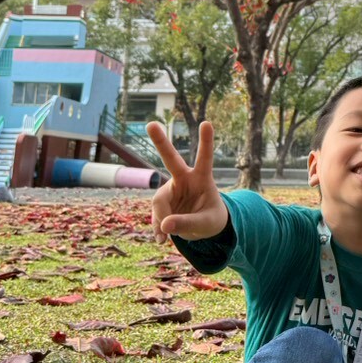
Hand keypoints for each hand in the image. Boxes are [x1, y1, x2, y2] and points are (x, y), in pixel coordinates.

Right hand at [147, 120, 227, 242]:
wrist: (203, 227)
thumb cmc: (211, 220)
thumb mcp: (206, 224)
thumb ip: (187, 223)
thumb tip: (164, 226)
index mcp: (202, 178)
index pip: (204, 158)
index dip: (206, 142)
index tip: (207, 122)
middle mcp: (184, 179)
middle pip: (170, 159)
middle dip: (160, 141)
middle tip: (151, 124)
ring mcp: (170, 189)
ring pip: (159, 201)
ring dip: (162, 219)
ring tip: (168, 238)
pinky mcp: (161, 202)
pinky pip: (155, 215)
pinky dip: (157, 229)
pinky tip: (162, 240)